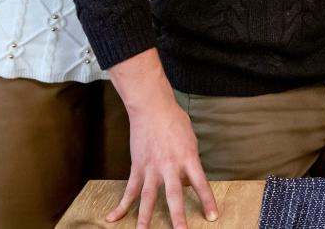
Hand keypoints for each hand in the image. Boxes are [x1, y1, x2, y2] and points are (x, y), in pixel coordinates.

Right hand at [109, 97, 217, 228]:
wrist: (152, 107)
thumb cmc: (175, 121)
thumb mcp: (190, 140)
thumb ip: (189, 162)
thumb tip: (189, 179)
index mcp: (188, 158)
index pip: (201, 183)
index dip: (207, 201)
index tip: (212, 217)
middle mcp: (169, 166)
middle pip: (174, 195)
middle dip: (178, 216)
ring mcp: (151, 168)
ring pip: (148, 198)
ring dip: (146, 218)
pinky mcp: (137, 167)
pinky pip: (129, 190)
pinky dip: (121, 205)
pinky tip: (113, 218)